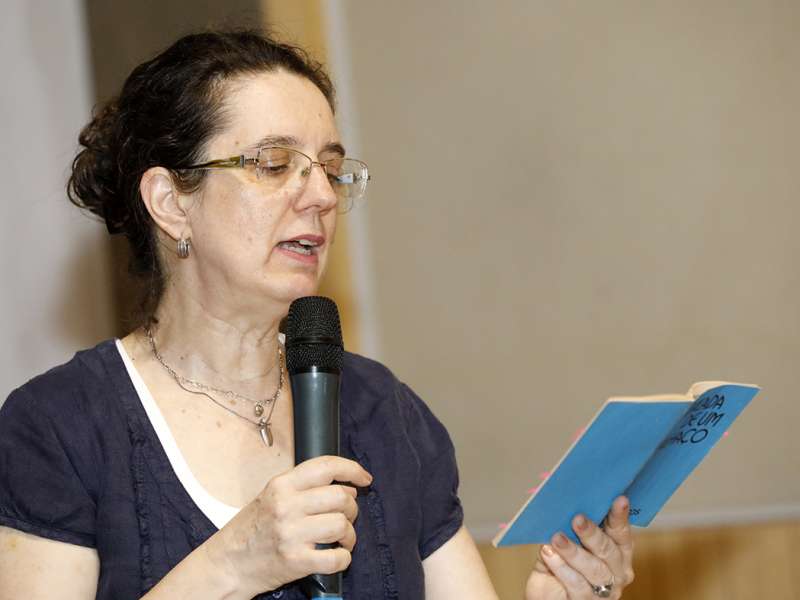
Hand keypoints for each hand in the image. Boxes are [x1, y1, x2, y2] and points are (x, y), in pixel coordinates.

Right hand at [205, 455, 371, 595]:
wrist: (228, 563)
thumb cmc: (253, 528)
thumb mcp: (272, 495)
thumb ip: (305, 487)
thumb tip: (347, 487)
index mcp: (281, 485)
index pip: (326, 466)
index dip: (351, 469)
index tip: (364, 478)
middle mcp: (286, 506)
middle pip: (340, 497)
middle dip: (352, 507)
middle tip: (346, 516)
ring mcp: (291, 534)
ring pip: (342, 525)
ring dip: (349, 535)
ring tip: (341, 539)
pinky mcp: (296, 562)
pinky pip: (337, 558)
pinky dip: (344, 558)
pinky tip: (337, 556)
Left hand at [525, 496, 634, 599]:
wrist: (548, 596)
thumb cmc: (559, 566)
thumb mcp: (564, 544)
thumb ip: (567, 529)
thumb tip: (562, 508)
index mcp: (617, 552)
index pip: (621, 532)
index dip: (620, 516)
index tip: (619, 499)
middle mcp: (617, 571)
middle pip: (608, 550)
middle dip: (592, 533)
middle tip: (577, 519)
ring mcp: (605, 591)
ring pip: (594, 568)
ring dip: (574, 551)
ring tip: (556, 538)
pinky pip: (577, 584)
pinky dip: (561, 567)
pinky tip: (549, 554)